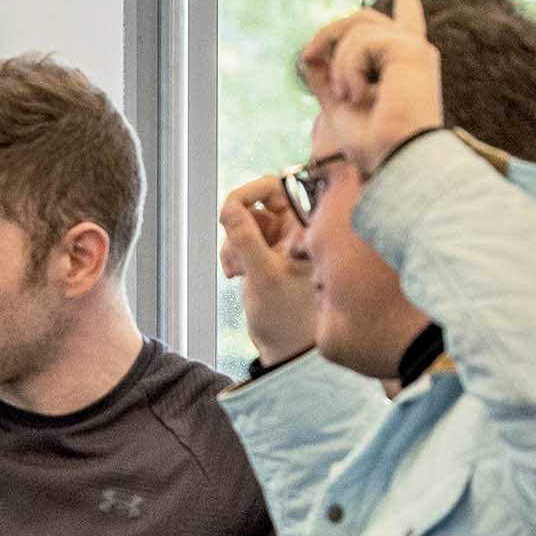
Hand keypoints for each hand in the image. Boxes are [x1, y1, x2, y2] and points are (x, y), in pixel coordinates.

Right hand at [219, 174, 318, 365]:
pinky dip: (233, 253)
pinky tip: (236, 274)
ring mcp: (282, 243)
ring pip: (247, 223)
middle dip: (238, 222)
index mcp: (307, 227)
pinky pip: (243, 241)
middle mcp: (297, 230)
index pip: (277, 187)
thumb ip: (245, 237)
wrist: (287, 348)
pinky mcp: (268, 256)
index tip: (230, 209)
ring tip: (236, 270)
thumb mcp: (263, 274)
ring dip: (233, 242)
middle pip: (259, 202)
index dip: (251, 192)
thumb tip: (228, 206)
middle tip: (230, 237)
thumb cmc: (288, 317)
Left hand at [296, 0, 443, 180]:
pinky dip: (347, 69)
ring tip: (346, 96)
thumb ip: (327, 79)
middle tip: (308, 55)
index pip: (406, 21)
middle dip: (329, 34)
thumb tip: (309, 54)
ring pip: (356, 26)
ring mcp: (414, 48)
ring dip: (338, 62)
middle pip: (362, 18)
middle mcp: (413, 52)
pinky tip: (358, 95)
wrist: (398, 164)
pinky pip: (361, 41)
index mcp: (403, 66)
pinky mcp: (410, 49)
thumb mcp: (339, 108)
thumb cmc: (377, 147)